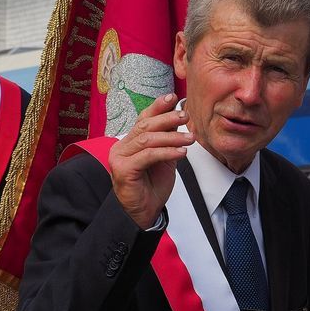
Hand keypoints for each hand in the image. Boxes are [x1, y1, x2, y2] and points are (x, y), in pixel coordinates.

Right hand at [109, 93, 192, 227]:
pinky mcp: (123, 170)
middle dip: (167, 118)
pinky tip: (181, 152)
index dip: (157, 107)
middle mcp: (121, 147)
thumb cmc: (152, 187)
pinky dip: (167, 152)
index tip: (173, 98)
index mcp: (130, 142)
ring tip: (190, 138)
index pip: (143, 119)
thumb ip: (167, 140)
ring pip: (147, 139)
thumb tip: (178, 119)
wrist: (143, 212)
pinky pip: (148, 155)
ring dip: (172, 137)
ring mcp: (120, 158)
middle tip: (185, 117)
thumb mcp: (163, 158)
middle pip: (145, 125)